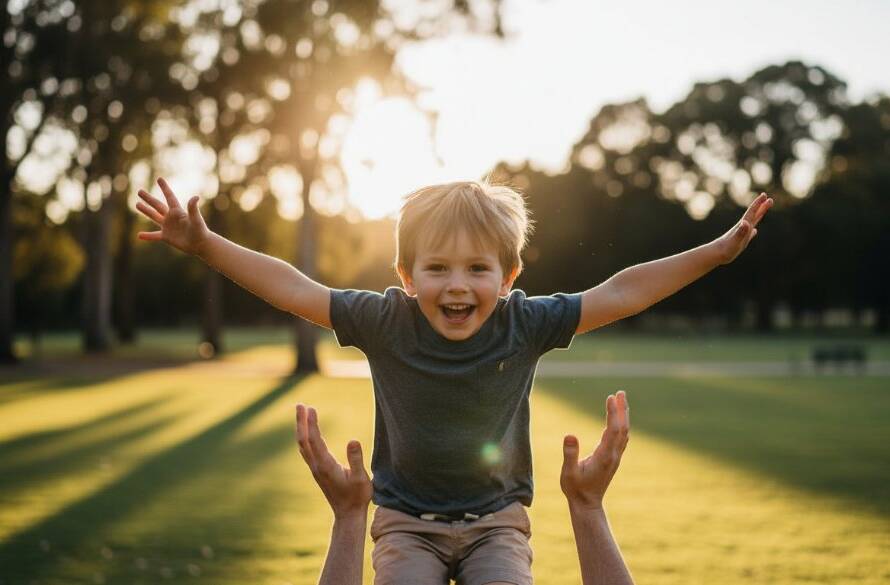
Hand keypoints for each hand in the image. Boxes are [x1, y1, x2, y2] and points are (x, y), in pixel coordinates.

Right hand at [136, 177, 209, 254]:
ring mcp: (168, 227)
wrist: (201, 244)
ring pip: (154, 217)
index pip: (169, 197)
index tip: (159, 179)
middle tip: (139, 191)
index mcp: (177, 211)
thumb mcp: (196, 219)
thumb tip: (196, 197)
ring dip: (146, 211)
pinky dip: (147, 236)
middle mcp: (171, 217)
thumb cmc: (200, 230)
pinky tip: (139, 235)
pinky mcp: (166, 237)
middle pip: (157, 205)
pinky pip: (154, 236)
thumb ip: (193, 208)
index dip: (165, 188)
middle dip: (148, 198)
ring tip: (137, 204)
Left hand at [295, 404, 371, 517]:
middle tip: (300, 404)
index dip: (312, 424)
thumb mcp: (361, 478)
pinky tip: (307, 432)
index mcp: (326, 466)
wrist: (348, 515)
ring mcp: (315, 469)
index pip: (315, 440)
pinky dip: (305, 437)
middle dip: (301, 422)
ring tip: (301, 412)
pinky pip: (306, 450)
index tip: (311, 408)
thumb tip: (353, 440)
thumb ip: (356, 459)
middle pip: (304, 441)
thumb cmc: (357, 496)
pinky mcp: (317, 471)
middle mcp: (317, 466)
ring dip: (301, 428)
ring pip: (303, 445)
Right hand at [561, 391, 629, 512]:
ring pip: (623, 432)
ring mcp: (615, 457)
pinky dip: (620, 424)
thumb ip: (569, 454)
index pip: (612, 430)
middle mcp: (613, 455)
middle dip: (622, 409)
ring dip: (623, 415)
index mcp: (603, 456)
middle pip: (622, 428)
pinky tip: (618, 419)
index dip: (613, 413)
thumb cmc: (575, 488)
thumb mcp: (568, 473)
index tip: (611, 397)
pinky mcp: (613, 459)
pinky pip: (620, 438)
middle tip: (620, 392)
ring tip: (621, 400)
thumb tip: (570, 435)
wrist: (587, 504)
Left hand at [715, 192, 772, 263]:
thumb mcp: (735, 241)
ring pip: (752, 222)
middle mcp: (742, 228)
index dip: (758, 203)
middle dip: (761, 207)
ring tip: (763, 211)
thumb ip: (741, 232)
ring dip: (758, 216)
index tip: (764, 195)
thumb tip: (745, 222)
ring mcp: (741, 234)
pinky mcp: (739, 241)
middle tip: (769, 198)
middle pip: (753, 215)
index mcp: (742, 226)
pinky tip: (755, 230)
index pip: (752, 212)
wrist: (715, 255)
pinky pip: (748, 234)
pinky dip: (752, 231)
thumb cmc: (726, 248)